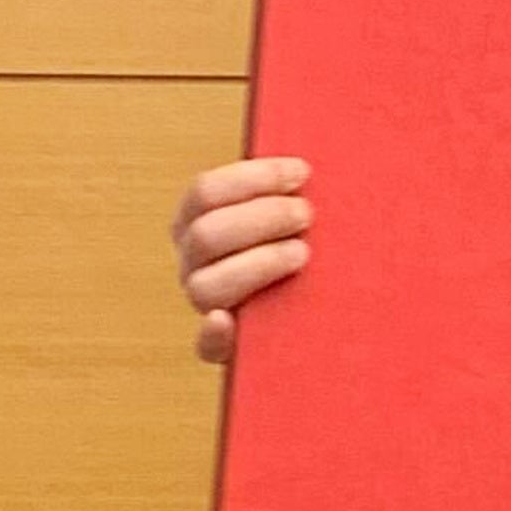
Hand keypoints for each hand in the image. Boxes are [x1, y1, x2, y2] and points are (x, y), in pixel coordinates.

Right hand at [174, 156, 311, 360]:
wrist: (316, 302)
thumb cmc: (302, 236)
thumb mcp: (290, 206)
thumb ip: (287, 185)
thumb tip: (304, 166)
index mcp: (197, 218)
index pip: (205, 191)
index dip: (255, 178)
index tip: (302, 173)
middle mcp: (193, 260)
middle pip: (207, 235)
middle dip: (262, 219)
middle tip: (307, 214)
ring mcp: (204, 302)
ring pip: (206, 286)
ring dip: (257, 264)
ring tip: (303, 254)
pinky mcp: (220, 343)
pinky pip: (206, 344)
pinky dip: (214, 334)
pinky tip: (227, 321)